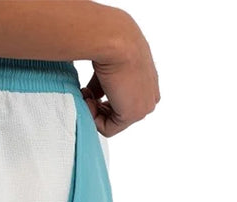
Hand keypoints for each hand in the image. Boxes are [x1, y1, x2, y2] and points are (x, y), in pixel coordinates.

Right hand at [83, 15, 159, 136]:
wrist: (115, 39)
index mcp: (149, 84)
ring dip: (95, 112)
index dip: (104, 101)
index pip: (124, 103)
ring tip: (86, 93)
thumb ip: (104, 87)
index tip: (91, 89)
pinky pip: (107, 129)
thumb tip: (92, 97)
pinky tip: (89, 99)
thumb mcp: (111, 68)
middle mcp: (150, 97)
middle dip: (99, 108)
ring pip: (113, 123)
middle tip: (86, 93)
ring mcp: (143, 107)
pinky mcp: (132, 114)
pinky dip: (93, 118)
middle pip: (119, 115)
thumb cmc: (112, 42)